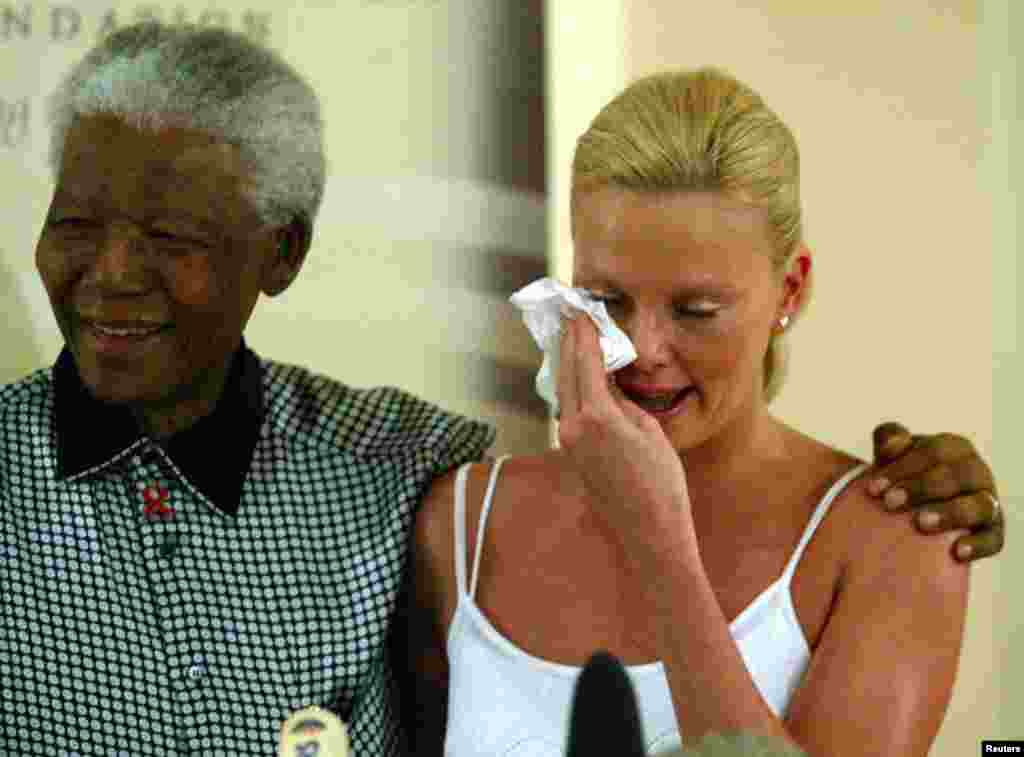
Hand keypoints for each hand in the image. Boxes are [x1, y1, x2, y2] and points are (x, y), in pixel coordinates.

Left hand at [557, 311, 692, 555]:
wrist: (650, 531)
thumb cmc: (661, 481)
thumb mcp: (649, 431)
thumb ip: (623, 403)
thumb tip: (608, 385)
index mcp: (596, 416)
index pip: (585, 363)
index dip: (583, 335)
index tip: (580, 312)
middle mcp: (574, 427)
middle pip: (566, 375)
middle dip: (568, 344)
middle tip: (571, 318)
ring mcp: (569, 443)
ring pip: (564, 393)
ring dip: (567, 367)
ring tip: (573, 342)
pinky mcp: (572, 455)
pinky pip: (568, 413)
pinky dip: (572, 391)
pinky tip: (580, 382)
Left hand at [867, 422, 1002, 561]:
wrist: (912, 511)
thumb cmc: (901, 477)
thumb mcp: (892, 455)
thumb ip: (889, 439)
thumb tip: (892, 445)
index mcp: (953, 448)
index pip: (933, 452)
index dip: (903, 468)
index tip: (873, 488)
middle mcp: (976, 472)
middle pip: (956, 476)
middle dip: (921, 488)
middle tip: (889, 503)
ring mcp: (987, 502)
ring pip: (979, 505)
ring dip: (951, 513)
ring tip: (920, 523)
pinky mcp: (993, 532)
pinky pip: (992, 539)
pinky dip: (978, 545)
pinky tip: (957, 552)